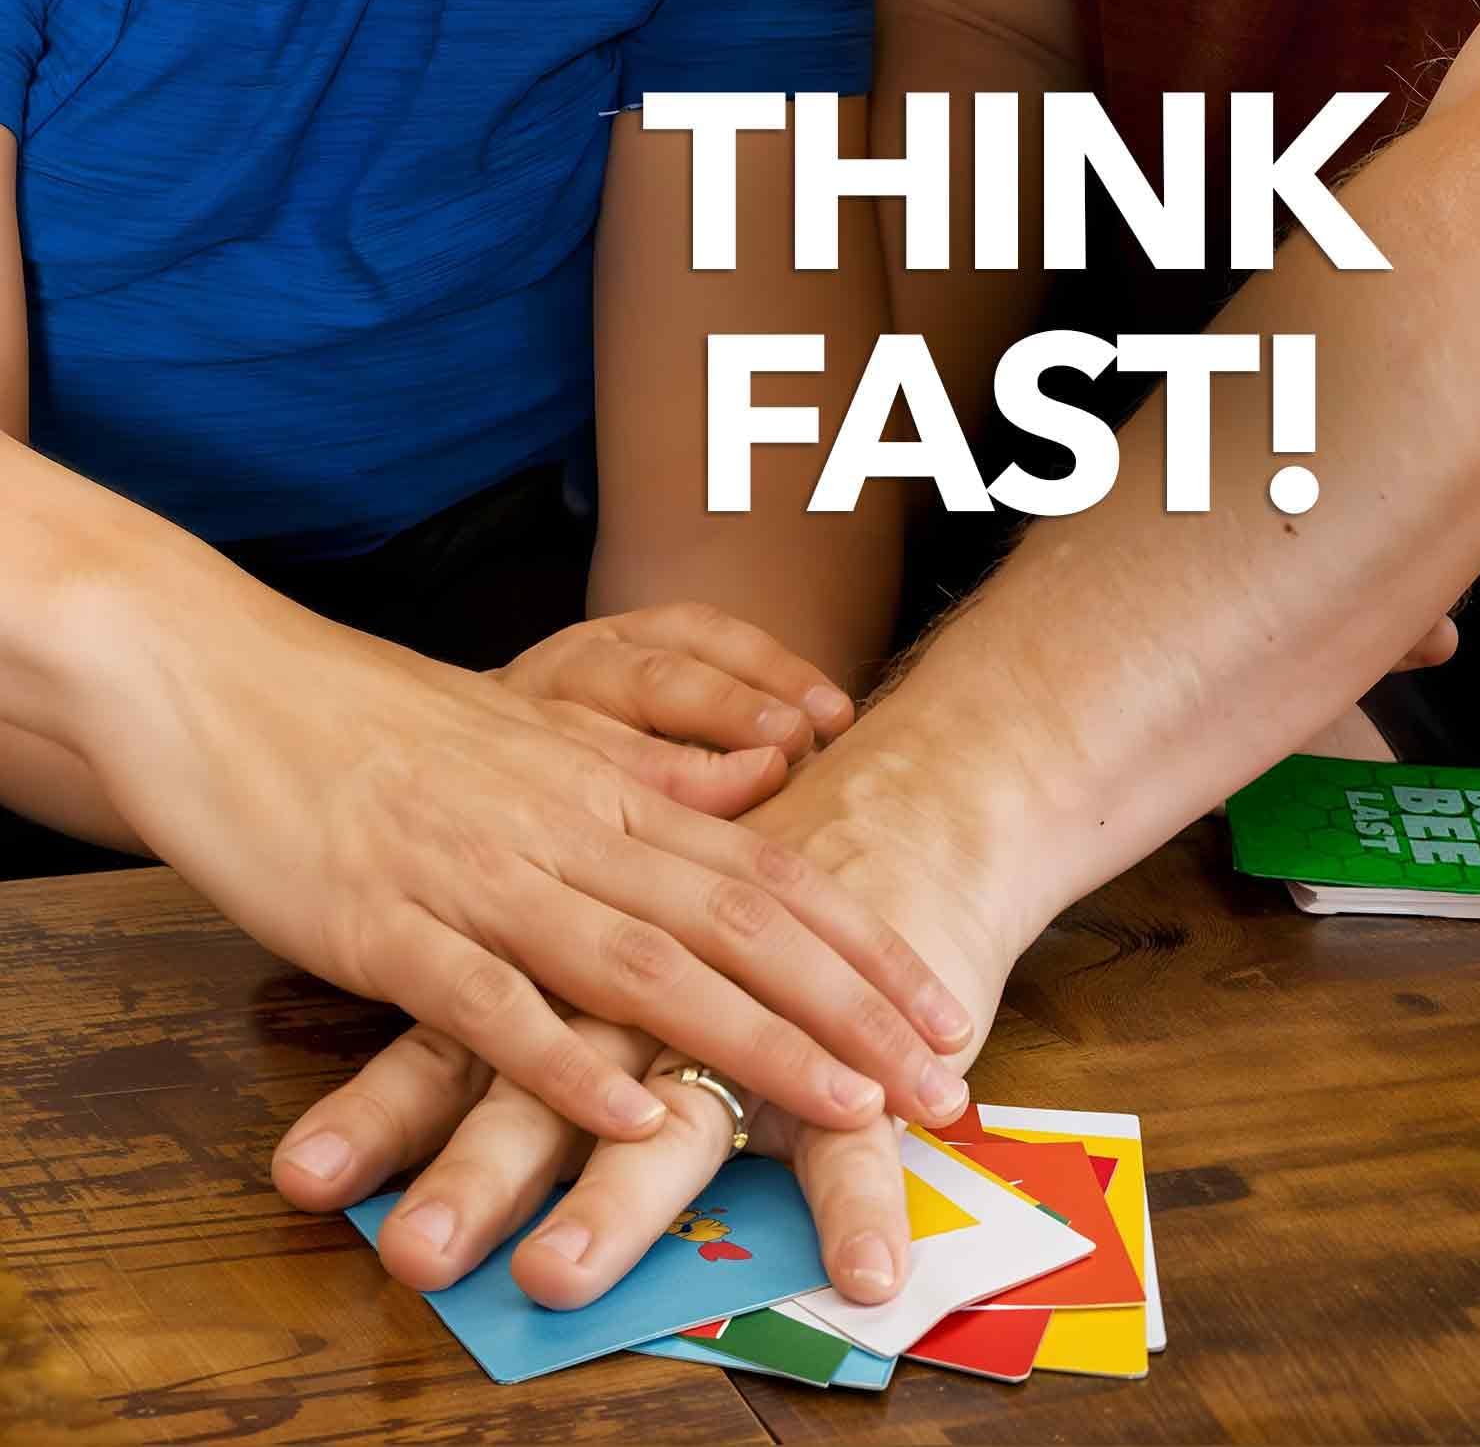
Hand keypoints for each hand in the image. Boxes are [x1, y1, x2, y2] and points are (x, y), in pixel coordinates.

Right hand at [69, 577, 974, 1145]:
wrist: (217, 673)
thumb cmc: (378, 716)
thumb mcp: (530, 730)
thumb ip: (641, 766)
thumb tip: (751, 787)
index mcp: (602, 787)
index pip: (766, 870)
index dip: (864, 944)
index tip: (943, 1007)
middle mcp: (563, 827)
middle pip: (737, 924)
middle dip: (852, 1012)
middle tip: (945, 1086)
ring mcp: (474, 874)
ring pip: (642, 965)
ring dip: (754, 1043)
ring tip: (848, 1111)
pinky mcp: (379, 922)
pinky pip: (487, 1002)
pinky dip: (566, 1064)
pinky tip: (634, 1123)